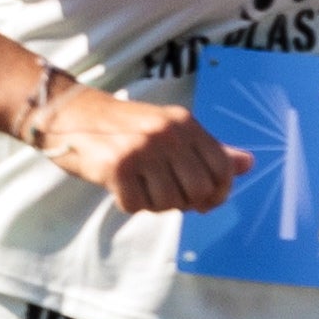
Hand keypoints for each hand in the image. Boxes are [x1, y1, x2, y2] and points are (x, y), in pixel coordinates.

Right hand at [24, 77, 248, 217]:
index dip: (217, 193)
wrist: (69, 113)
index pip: (222, 170)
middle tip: (162, 191)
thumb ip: (208, 149)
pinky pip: (136, 206)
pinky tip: (120, 185)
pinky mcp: (116, 166)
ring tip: (139, 185)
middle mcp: (166, 133)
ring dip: (153, 203)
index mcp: (184, 122)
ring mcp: (141, 149)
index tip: (202, 199)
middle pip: (197, 192)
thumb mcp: (169, 129)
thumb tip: (249, 164)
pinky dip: (128, 202)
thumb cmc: (123, 125)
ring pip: (167, 203)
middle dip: (182, 201)